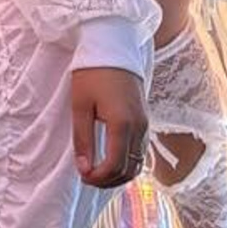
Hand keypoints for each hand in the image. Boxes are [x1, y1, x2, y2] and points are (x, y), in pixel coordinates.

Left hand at [71, 67, 148, 189]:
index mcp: (122, 123)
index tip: (83, 176)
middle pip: (129, 169)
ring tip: (96, 173)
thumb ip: (82, 139)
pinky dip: (127, 163)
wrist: (112, 46)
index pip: (115, 165)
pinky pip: (140, 152)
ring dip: (118, 174)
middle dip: (108, 180)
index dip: (99, 177)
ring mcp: (146, 125)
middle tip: (87, 178)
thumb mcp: (80, 105)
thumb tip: (84, 168)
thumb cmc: (91, 73)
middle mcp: (140, 128)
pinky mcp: (146, 121)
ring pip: (137, 164)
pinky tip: (110, 161)